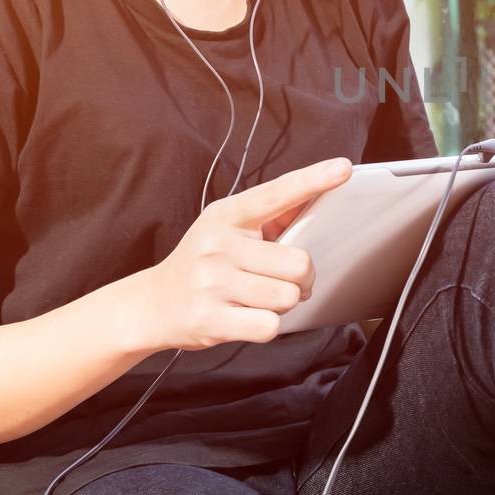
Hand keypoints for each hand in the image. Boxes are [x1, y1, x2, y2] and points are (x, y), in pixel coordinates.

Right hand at [130, 157, 353, 353]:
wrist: (152, 303)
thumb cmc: (202, 263)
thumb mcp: (226, 228)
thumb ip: (269, 216)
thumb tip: (316, 198)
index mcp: (226, 215)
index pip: (276, 193)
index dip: (313, 180)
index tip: (342, 168)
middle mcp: (218, 245)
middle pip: (299, 263)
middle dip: (302, 278)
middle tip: (284, 280)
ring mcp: (212, 282)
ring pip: (287, 297)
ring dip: (284, 303)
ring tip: (261, 299)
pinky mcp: (211, 319)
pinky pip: (269, 326)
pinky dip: (268, 326)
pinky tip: (249, 317)